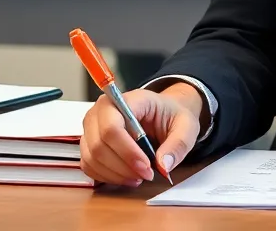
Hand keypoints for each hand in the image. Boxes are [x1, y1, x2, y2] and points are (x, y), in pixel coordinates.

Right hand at [79, 84, 202, 186]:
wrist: (163, 114)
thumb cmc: (171, 116)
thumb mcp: (186, 126)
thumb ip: (179, 144)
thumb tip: (163, 165)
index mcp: (129, 99)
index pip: (113, 126)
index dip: (127, 152)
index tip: (147, 168)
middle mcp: (104, 110)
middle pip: (99, 145)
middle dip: (123, 166)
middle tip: (146, 175)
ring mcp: (92, 126)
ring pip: (92, 158)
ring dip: (116, 174)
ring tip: (139, 177)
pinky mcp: (89, 143)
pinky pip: (89, 166)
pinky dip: (107, 176)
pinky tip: (126, 176)